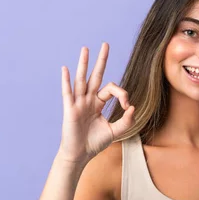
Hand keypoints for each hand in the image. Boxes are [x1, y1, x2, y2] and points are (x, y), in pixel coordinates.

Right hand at [58, 43, 134, 162]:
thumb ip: (126, 120)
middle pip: (96, 76)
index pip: (111, 89)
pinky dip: (66, 81)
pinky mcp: (70, 109)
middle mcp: (88, 100)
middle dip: (101, 60)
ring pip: (82, 80)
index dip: (122, 95)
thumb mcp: (115, 131)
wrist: (80, 155)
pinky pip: (67, 93)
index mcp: (98, 103)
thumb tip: (133, 107)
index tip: (128, 107)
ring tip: (86, 49)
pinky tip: (65, 69)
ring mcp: (78, 103)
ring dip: (84, 64)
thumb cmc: (95, 143)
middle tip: (106, 44)